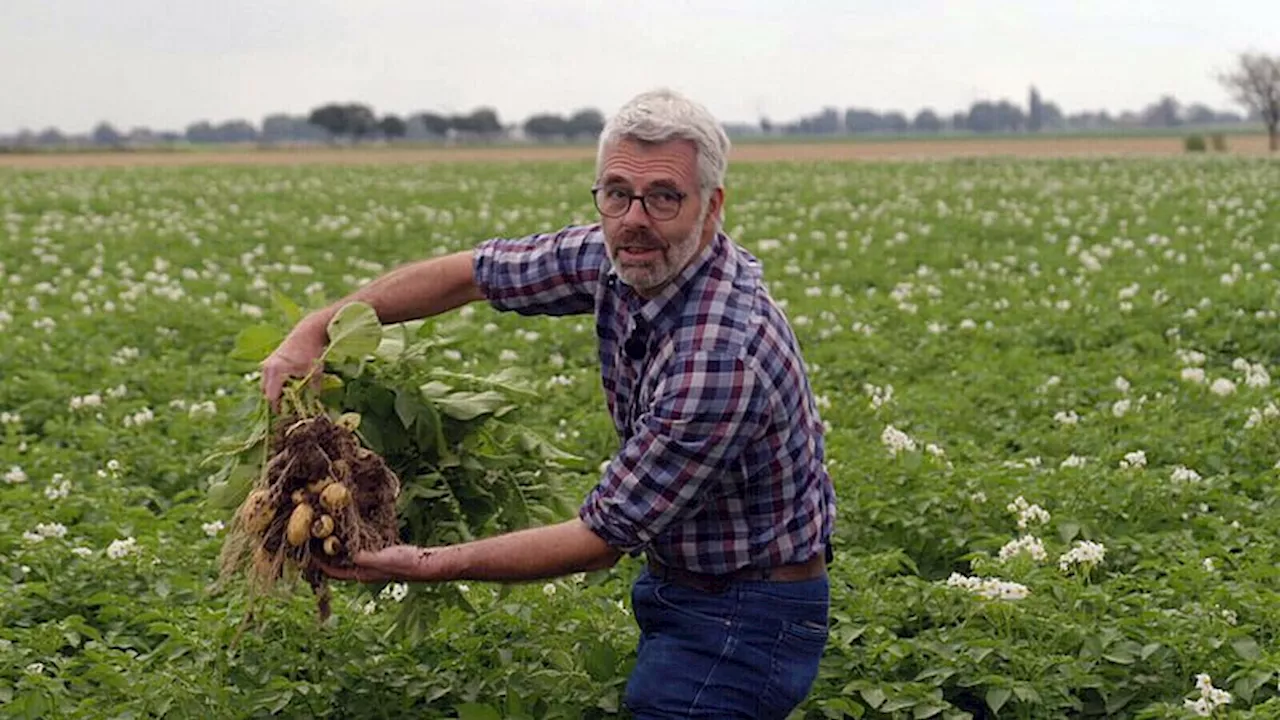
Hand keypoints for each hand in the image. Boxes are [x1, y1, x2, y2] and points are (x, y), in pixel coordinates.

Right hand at [260, 323, 327, 410]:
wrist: (308, 331)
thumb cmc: (312, 352)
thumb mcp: (315, 373)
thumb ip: (313, 391)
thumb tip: (314, 407)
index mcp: (277, 371)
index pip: (271, 398)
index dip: (279, 409)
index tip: (288, 416)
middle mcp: (267, 368)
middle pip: (266, 394)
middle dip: (276, 403)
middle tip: (288, 410)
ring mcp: (266, 364)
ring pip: (265, 386)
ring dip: (274, 394)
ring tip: (288, 400)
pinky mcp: (268, 362)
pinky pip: (267, 379)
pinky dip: (274, 386)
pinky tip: (287, 388)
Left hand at [317, 545, 447, 582]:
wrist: (423, 563)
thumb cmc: (404, 563)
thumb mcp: (383, 558)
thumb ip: (366, 557)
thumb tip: (349, 554)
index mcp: (360, 573)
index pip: (333, 572)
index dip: (319, 564)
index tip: (307, 553)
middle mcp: (362, 569)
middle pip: (337, 564)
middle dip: (324, 555)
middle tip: (313, 540)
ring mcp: (370, 562)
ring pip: (346, 556)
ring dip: (336, 547)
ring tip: (326, 533)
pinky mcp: (378, 554)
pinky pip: (358, 548)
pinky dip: (350, 542)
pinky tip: (349, 531)